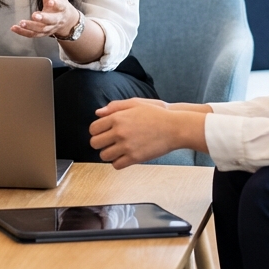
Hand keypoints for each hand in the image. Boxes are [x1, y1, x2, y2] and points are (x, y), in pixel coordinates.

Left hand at [12, 0, 80, 38]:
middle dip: (44, 18)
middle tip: (35, 15)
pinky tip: (14, 28)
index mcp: (62, 7)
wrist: (66, 18)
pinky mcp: (42, 33)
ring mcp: (50, 27)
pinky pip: (33, 35)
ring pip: (41, 30)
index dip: (57, 4)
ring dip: (31, 27)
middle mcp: (57, 19)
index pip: (61, 6)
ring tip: (21, 23)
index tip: (51, 2)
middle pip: (51, 20)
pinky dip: (23, 33)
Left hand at [89, 99, 205, 168]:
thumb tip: (98, 113)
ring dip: (108, 154)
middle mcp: (119, 132)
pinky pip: (116, 165)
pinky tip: (124, 157)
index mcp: (117, 118)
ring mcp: (126, 146)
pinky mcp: (135, 157)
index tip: (102, 134)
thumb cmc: (156, 114)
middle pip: (95, 143)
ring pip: (104, 155)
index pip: (93, 129)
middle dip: (100, 143)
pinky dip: (118, 162)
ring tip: (116, 150)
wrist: (175, 128)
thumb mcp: (135, 103)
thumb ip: (115, 107)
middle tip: (108, 143)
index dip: (96, 132)